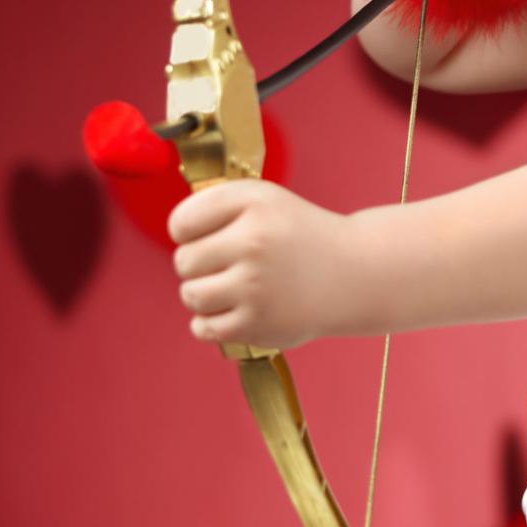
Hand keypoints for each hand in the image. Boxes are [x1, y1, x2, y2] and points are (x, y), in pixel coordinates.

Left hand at [168, 179, 367, 348]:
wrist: (353, 274)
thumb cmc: (299, 234)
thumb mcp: (264, 199)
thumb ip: (216, 204)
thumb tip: (174, 231)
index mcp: (253, 204)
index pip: (180, 223)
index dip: (189, 231)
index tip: (213, 235)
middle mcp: (253, 242)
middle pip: (183, 261)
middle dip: (199, 264)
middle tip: (229, 264)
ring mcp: (254, 286)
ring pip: (190, 295)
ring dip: (203, 294)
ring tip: (231, 288)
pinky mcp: (256, 324)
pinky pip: (202, 327)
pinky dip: (210, 323)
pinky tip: (234, 309)